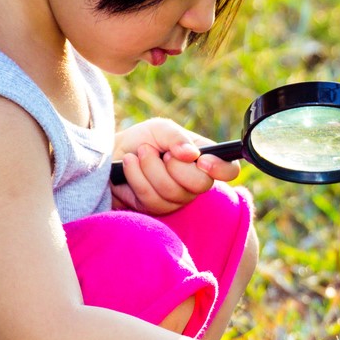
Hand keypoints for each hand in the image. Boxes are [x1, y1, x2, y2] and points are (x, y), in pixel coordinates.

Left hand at [110, 117, 240, 213]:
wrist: (110, 155)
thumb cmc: (140, 140)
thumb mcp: (159, 129)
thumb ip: (176, 137)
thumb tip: (191, 155)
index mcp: (203, 159)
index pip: (229, 170)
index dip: (221, 168)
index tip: (202, 161)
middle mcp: (195, 182)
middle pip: (201, 185)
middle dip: (176, 167)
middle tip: (162, 153)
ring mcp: (177, 199)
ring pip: (172, 192)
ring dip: (150, 167)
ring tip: (139, 153)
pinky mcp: (156, 210)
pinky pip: (151, 199)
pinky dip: (136, 177)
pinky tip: (129, 165)